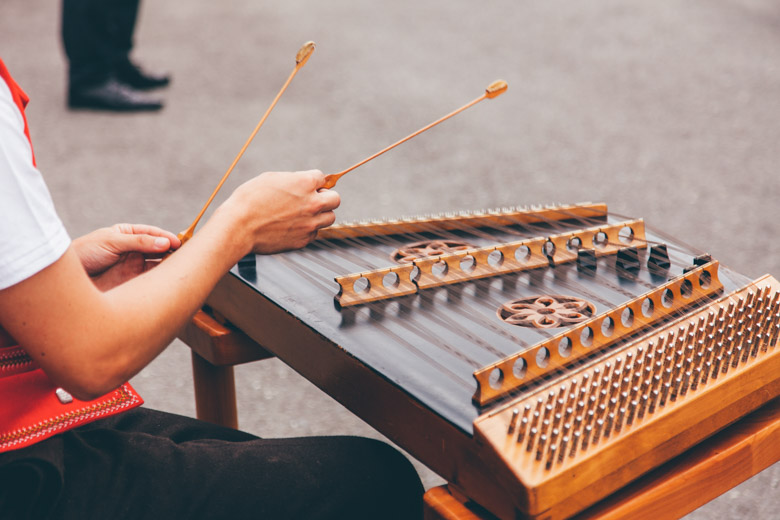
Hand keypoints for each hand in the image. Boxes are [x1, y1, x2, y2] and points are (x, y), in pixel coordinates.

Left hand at [72, 224, 181, 290]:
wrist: (66, 278)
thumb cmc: (85, 252)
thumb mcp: (112, 242)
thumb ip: (139, 242)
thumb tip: (166, 242)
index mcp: (128, 234)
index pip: (153, 233)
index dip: (167, 237)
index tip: (179, 243)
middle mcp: (134, 250)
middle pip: (159, 249)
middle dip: (172, 251)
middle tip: (186, 256)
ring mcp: (133, 266)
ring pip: (157, 265)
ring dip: (168, 266)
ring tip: (179, 269)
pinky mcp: (132, 283)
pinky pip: (150, 280)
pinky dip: (160, 280)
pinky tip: (167, 281)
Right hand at [223, 169, 339, 254]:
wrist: (238, 227)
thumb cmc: (249, 200)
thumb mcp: (271, 179)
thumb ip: (293, 180)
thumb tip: (304, 183)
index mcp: (305, 183)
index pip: (322, 177)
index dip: (313, 181)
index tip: (306, 185)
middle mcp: (313, 203)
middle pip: (335, 200)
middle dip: (326, 198)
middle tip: (313, 200)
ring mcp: (310, 224)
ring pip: (329, 218)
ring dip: (320, 215)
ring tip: (303, 214)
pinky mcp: (303, 240)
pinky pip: (314, 233)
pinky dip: (307, 230)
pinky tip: (291, 227)